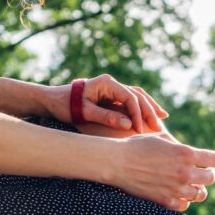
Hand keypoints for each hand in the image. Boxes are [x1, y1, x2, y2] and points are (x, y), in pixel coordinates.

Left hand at [44, 74, 167, 133]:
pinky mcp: (111, 96)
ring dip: (149, 107)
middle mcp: (111, 83)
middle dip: (149, 111)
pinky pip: (131, 100)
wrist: (53, 100)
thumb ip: (106, 117)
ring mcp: (112, 89)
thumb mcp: (84, 113)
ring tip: (162, 118)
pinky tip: (151, 114)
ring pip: (137, 96)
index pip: (129, 98)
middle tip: (158, 127)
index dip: (137, 114)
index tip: (140, 131)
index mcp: (106, 84)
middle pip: (137, 95)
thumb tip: (128, 125)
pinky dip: (142, 107)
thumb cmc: (65, 105)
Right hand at [106, 132, 214, 210]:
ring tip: (189, 184)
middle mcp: (185, 172)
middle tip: (202, 172)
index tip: (212, 160)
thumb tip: (193, 153)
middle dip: (208, 173)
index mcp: (186, 153)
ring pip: (201, 194)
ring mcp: (177, 189)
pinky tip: (177, 193)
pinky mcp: (167, 202)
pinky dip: (183, 200)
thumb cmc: (137, 147)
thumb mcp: (162, 139)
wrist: (117, 163)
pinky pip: (185, 205)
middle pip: (211, 177)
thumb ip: (180, 147)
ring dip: (196, 188)